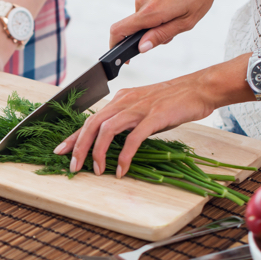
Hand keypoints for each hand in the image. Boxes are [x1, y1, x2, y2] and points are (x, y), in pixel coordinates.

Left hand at [53, 72, 220, 177]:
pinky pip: (133, 138)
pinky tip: (121, 169)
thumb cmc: (173, 101)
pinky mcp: (154, 116)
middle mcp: (124, 101)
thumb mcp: (142, 109)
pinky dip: (124, 155)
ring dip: (98, 152)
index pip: (90, 119)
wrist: (199, 89)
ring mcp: (138, 108)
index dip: (74, 136)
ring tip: (96, 170)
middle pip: (92, 124)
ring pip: (107, 129)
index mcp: (120, 99)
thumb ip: (127, 122)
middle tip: (73, 166)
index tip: (61, 151)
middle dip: (79, 146)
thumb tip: (111, 142)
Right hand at [109, 0, 233, 51]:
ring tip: (177, 13)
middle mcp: (143, 0)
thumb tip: (141, 47)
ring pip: (142, 18)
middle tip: (172, 31)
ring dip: (155, 23)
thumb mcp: (186, 21)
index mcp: (151, 11)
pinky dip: (156, 12)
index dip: (116, 46)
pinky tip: (174, 4)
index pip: (119, 31)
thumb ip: (161, 35)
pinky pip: (146, 7)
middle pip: (134, 28)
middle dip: (148, 35)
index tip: (123, 56)